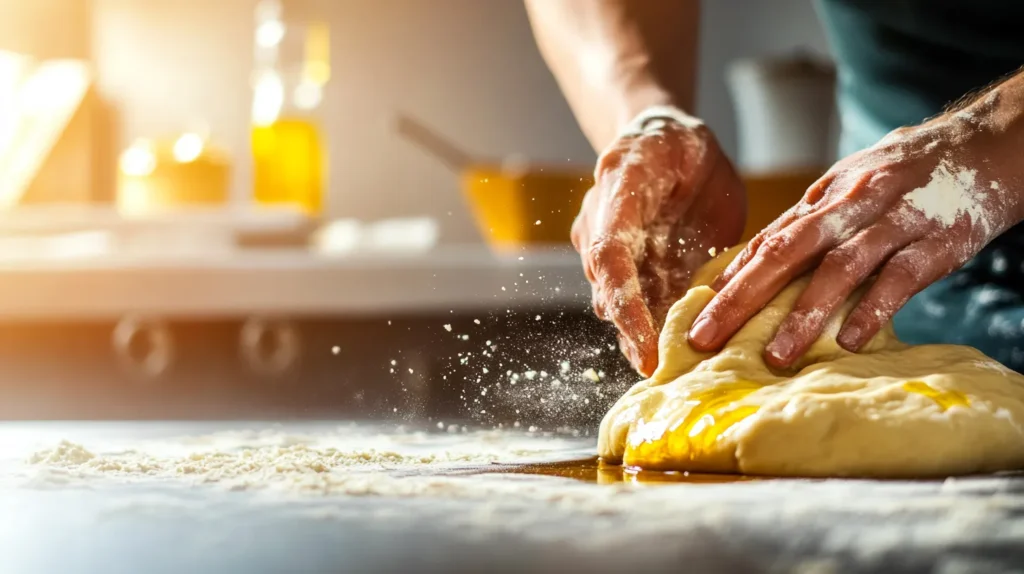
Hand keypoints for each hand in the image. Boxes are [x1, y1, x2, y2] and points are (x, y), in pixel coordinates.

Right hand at [574, 109, 746, 375]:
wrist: (666, 146)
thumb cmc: (674, 143)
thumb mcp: (684, 143)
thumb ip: (672, 178)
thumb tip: (679, 224)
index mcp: (613, 198)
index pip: (610, 257)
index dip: (625, 304)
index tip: (644, 342)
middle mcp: (604, 234)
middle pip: (611, 294)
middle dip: (634, 335)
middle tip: (661, 373)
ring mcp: (618, 258)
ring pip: (627, 308)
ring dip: (647, 339)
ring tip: (674, 374)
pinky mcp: (641, 274)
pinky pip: (650, 308)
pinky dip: (664, 333)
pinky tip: (684, 359)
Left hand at [687, 92, 1023, 368]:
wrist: (982, 145)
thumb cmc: (902, 177)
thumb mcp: (847, 189)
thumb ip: (806, 226)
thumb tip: (750, 267)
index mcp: (825, 198)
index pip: (769, 241)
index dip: (731, 278)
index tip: (697, 314)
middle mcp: (852, 206)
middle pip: (788, 251)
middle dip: (743, 297)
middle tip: (708, 337)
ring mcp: (894, 222)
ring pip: (841, 267)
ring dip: (804, 312)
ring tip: (775, 355)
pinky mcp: (937, 242)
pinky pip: (901, 278)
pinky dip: (874, 309)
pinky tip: (849, 341)